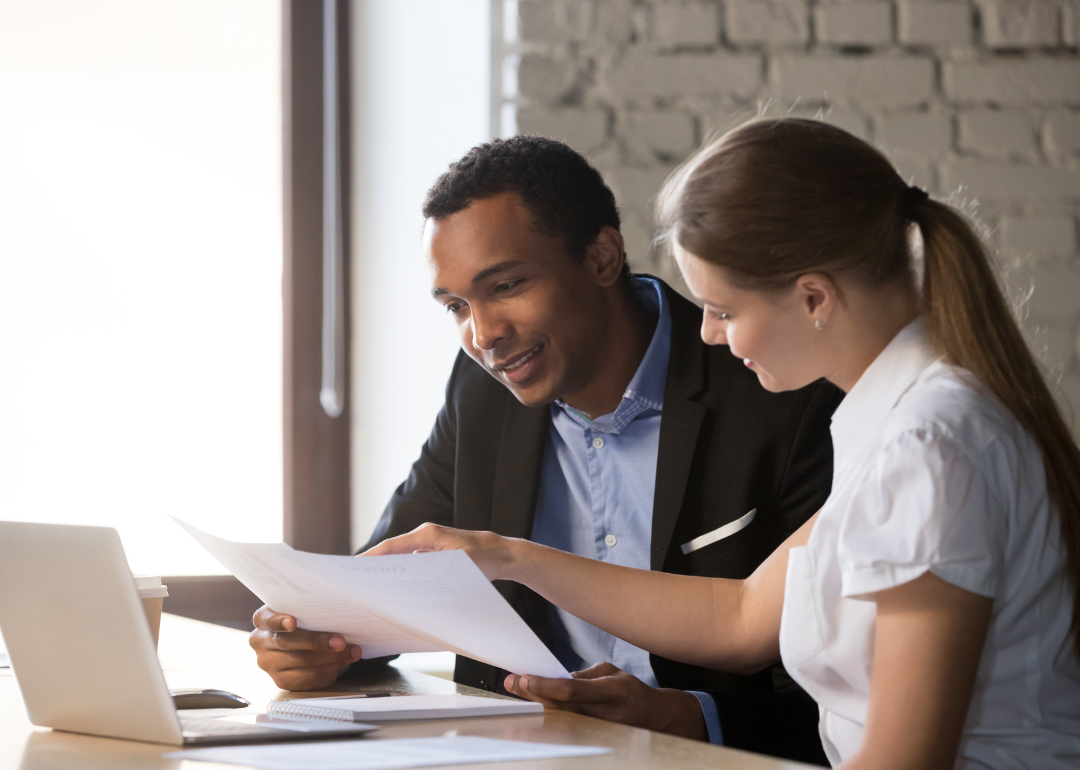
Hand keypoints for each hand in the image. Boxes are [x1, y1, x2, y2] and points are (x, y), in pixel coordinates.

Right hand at [248, 605, 361, 690]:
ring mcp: (268, 664)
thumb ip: (310, 610)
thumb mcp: (302, 611)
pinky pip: (306, 678)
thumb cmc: (304, 621)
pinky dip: (327, 670)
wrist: (301, 641)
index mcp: (263, 619)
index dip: (279, 621)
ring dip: (330, 658)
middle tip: (340, 641)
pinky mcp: (281, 681)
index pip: (266, 619)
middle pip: (287, 643)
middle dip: (317, 642)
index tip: (292, 622)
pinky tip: (341, 664)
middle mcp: (260, 642)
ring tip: (350, 652)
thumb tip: (338, 613)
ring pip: (300, 661)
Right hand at [360, 523, 518, 580]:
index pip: (392, 546)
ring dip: (388, 571)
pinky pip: (411, 563)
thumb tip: (407, 574)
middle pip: (392, 551)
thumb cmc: (483, 559)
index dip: (371, 556)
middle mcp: (425, 537)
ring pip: (401, 558)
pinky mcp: (433, 553)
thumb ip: (433, 567)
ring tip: (371, 588)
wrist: (501, 554)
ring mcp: (428, 545)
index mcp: (428, 535)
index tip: (354, 567)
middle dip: (374, 565)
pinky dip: (402, 573)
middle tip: (356, 582)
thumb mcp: (458, 565)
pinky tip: (396, 589)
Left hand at [504, 663, 707, 740]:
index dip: (546, 685)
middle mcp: (603, 714)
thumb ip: (583, 676)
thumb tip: (555, 680)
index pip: (572, 690)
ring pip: (558, 721)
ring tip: (514, 695)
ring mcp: (597, 730)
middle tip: (510, 682)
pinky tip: (530, 711)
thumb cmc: (629, 690)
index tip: (525, 677)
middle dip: (532, 695)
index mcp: (611, 691)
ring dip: (534, 708)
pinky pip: (564, 728)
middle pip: (560, 707)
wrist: (653, 718)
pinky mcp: (592, 738)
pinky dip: (545, 720)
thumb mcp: (610, 673)